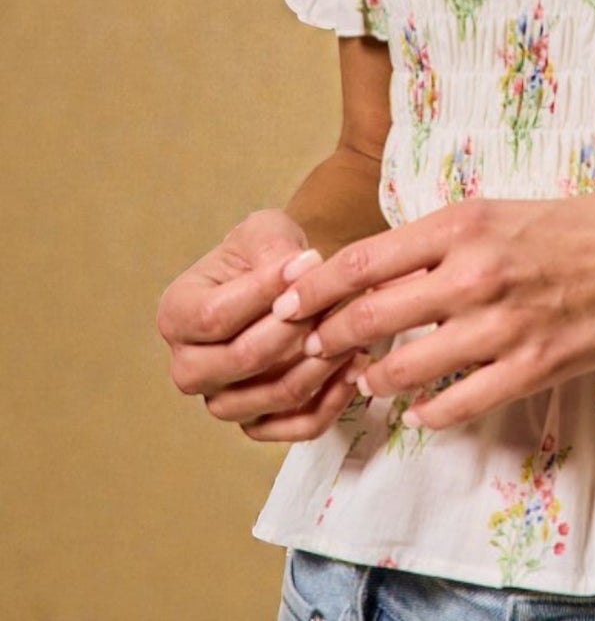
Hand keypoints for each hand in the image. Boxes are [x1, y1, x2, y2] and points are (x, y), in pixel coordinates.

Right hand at [158, 208, 368, 441]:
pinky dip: (333, 398)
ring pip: (275, 395)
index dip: (264, 292)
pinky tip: (355, 364)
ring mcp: (222, 402)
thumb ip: (273, 247)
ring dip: (321, 362)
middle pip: (243, 359)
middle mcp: (189, 367)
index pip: (215, 316)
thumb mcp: (262, 232)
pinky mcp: (258, 423)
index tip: (310, 262)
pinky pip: (299, 426)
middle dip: (297, 327)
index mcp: (176, 316)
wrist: (280, 282)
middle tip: (337, 297)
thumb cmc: (263, 254)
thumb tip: (298, 271)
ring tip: (354, 327)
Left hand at [271, 190, 594, 430]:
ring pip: (407, 368)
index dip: (314, 290)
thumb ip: (435, 244)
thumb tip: (373, 274)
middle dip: (331, 339)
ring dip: (375, 379)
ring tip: (367, 380)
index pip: (363, 261)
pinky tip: (419, 409)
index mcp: (462, 225)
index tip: (287, 306)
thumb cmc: (568, 227)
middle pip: (372, 317)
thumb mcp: (494, 212)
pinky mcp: (531, 366)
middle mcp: (475, 273)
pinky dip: (428, 413)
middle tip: (314, 350)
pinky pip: (457, 404)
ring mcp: (502, 324)